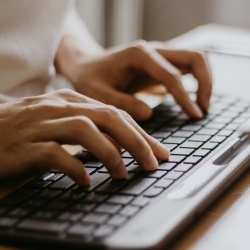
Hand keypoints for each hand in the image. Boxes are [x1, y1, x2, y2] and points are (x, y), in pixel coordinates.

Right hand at [0, 90, 169, 184]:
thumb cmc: (27, 128)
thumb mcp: (62, 121)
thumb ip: (90, 129)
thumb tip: (120, 145)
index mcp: (71, 100)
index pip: (115, 113)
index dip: (140, 133)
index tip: (158, 152)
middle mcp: (59, 107)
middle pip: (107, 117)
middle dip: (136, 140)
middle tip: (152, 163)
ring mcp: (41, 124)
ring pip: (85, 130)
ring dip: (110, 154)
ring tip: (123, 173)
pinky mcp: (24, 145)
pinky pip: (55, 154)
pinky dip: (75, 168)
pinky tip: (85, 181)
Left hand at [63, 41, 211, 120]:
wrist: (86, 66)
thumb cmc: (90, 79)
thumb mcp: (98, 93)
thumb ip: (122, 103)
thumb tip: (148, 113)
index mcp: (139, 55)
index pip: (172, 75)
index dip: (185, 97)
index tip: (194, 115)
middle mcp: (153, 51)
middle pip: (195, 57)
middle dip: (205, 83)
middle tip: (202, 110)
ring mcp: (158, 56)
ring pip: (194, 59)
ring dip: (204, 81)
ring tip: (200, 107)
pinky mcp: (159, 65)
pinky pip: (185, 69)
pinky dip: (194, 82)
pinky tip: (190, 101)